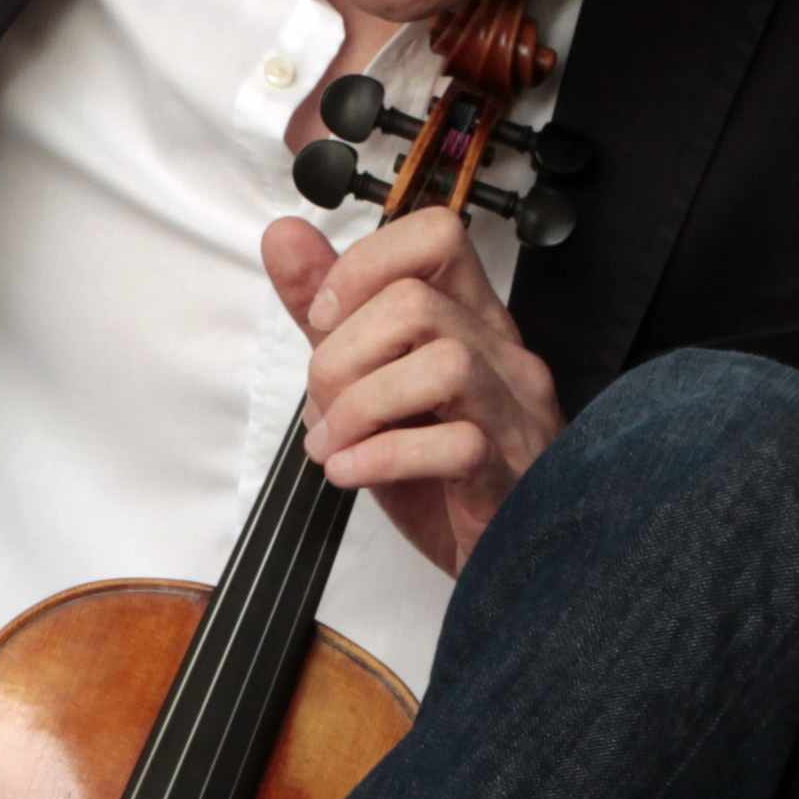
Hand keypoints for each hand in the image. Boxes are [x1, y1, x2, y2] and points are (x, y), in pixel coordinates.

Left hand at [263, 207, 561, 575]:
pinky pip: (456, 446)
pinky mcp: (509, 475)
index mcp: (471, 320)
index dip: (364, 266)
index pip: (436, 236)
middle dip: (341, 356)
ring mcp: (513, 414)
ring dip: (362, 406)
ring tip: (336, 446)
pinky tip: (353, 474)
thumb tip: (284, 237)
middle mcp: (502, 355)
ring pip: (442, 365)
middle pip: (416, 304)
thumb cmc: (440, 474)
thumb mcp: (369, 382)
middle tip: (323, 408)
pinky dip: (384, 458)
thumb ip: (329, 312)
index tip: (325, 320)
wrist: (500, 562)